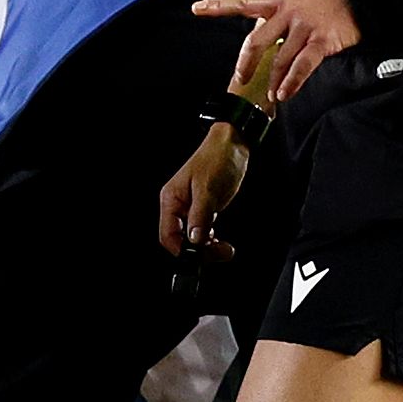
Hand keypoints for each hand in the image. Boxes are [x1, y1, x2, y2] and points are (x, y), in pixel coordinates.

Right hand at [158, 122, 251, 258]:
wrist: (234, 143)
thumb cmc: (218, 159)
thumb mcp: (208, 190)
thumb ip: (200, 216)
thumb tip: (194, 240)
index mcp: (172, 199)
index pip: (168, 235)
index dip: (182, 250)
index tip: (200, 257)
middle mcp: (178, 205)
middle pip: (180, 240)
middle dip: (199, 251)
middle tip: (220, 252)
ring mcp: (191, 207)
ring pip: (193, 238)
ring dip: (208, 247)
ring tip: (225, 248)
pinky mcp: (204, 208)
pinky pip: (203, 231)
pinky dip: (212, 239)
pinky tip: (222, 240)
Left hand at [197, 0, 360, 107]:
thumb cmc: (327, 1)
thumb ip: (277, 17)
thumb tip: (263, 39)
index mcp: (278, 0)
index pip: (242, 2)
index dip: (218, 6)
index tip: (196, 9)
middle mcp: (287, 12)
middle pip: (256, 41)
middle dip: (246, 63)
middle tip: (240, 78)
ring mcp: (304, 26)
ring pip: (279, 59)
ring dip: (272, 80)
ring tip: (271, 95)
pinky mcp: (321, 40)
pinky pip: (301, 66)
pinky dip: (291, 83)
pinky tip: (284, 94)